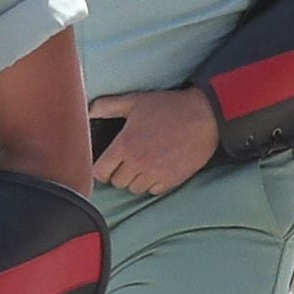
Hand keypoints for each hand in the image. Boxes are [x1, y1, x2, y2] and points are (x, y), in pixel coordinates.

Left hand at [94, 88, 222, 197]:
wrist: (203, 117)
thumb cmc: (169, 107)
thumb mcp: (135, 101)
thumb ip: (109, 106)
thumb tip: (89, 110)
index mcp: (124, 145)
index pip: (100, 172)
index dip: (101, 169)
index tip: (106, 165)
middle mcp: (137, 163)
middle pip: (117, 182)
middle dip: (119, 174)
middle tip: (126, 163)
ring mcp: (155, 173)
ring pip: (134, 189)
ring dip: (135, 180)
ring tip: (141, 166)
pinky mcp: (171, 180)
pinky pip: (153, 191)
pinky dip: (152, 184)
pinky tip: (156, 171)